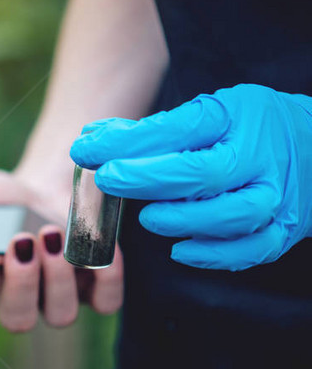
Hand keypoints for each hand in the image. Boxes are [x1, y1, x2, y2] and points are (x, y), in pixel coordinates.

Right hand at [0, 169, 123, 332]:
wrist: (54, 187)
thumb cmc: (2, 198)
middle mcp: (19, 293)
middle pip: (18, 320)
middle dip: (20, 287)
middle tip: (18, 246)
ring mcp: (60, 293)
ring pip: (61, 315)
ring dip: (59, 278)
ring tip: (52, 235)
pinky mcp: (99, 286)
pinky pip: (107, 302)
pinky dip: (106, 278)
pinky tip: (94, 248)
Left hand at [70, 84, 311, 270]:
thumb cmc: (246, 129)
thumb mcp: (206, 113)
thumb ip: (152, 131)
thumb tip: (92, 139)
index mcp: (236, 117)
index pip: (177, 129)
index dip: (127, 141)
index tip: (85, 147)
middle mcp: (260, 156)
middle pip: (203, 173)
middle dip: (147, 178)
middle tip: (107, 179)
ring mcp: (275, 195)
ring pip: (232, 215)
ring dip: (182, 219)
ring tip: (147, 218)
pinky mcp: (283, 230)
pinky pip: (252, 250)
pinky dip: (213, 254)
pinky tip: (180, 249)